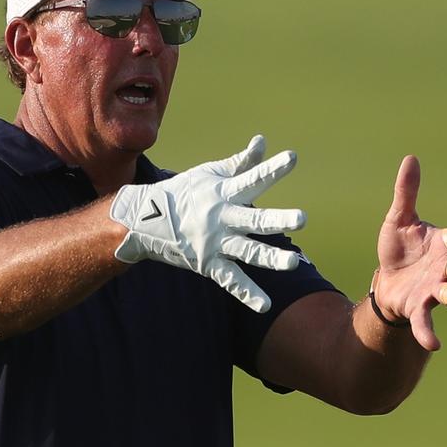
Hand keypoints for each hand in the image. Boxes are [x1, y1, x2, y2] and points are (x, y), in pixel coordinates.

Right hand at [110, 135, 305, 312]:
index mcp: (223, 192)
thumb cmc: (183, 192)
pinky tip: (264, 305)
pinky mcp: (208, 264)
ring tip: (293, 263)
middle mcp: (221, 218)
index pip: (252, 179)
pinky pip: (230, 281)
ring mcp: (215, 243)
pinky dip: (246, 293)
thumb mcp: (209, 173)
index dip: (272, 168)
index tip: (292, 157)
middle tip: (301, 218)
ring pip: (247, 252)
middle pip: (254, 219)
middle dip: (277, 219)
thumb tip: (262, 142)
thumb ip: (240, 162)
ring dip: (270, 258)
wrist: (144, 220)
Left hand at [372, 155, 446, 350]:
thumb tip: (410, 158)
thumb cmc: (400, 249)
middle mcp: (446, 268)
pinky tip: (435, 344)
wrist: (385, 280)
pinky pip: (426, 321)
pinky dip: (429, 332)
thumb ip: (406, 192)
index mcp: (446, 244)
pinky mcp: (419, 307)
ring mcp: (435, 289)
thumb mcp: (399, 218)